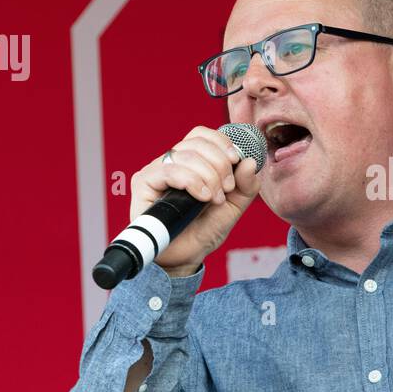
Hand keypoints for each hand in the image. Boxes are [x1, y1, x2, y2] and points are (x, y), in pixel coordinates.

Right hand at [128, 125, 263, 271]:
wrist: (186, 256)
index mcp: (190, 161)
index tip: (236, 160)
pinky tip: (203, 197)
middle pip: (197, 143)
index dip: (222, 143)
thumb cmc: (205, 229)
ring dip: (209, 176)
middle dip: (220, 164)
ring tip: (215, 199)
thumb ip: (246, 185)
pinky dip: (192, 181)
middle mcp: (171, 162)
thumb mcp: (235, 206)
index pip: (202, 135)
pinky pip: (169, 171)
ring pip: (186, 156)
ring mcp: (156, 171)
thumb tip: (248, 162)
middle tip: (227, 189)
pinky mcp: (144, 183)